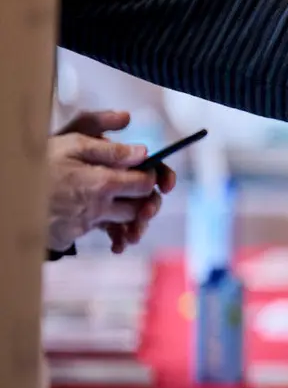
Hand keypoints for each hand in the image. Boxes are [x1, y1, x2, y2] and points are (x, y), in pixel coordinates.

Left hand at [49, 111, 175, 253]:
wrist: (22, 193)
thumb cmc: (47, 158)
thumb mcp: (74, 142)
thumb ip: (108, 143)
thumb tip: (143, 150)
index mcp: (116, 161)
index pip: (150, 168)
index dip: (162, 176)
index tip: (165, 186)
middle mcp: (116, 182)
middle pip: (147, 195)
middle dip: (150, 205)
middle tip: (144, 214)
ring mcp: (107, 203)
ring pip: (135, 216)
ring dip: (138, 226)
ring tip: (130, 235)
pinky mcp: (96, 221)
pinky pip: (117, 231)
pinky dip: (121, 239)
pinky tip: (117, 245)